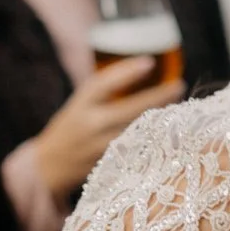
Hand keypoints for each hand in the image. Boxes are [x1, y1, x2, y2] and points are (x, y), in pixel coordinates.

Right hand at [32, 57, 185, 200]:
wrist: (48, 168)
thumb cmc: (70, 129)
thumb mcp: (79, 105)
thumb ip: (105, 92)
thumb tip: (142, 69)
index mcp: (80, 104)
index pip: (103, 83)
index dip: (126, 72)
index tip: (150, 62)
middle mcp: (89, 125)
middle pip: (129, 110)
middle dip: (156, 97)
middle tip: (179, 85)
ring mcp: (100, 147)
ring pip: (137, 131)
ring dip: (160, 118)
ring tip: (181, 105)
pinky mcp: (109, 165)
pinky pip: (137, 149)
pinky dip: (153, 138)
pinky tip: (169, 130)